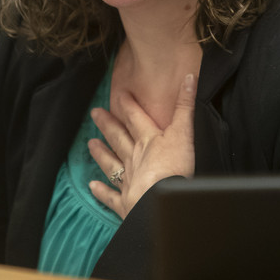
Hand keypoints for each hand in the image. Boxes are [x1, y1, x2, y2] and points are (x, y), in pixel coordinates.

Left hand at [87, 73, 195, 219]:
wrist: (160, 200)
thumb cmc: (174, 168)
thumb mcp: (184, 133)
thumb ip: (186, 106)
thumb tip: (189, 76)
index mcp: (148, 141)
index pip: (136, 118)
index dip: (128, 105)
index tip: (119, 94)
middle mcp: (134, 158)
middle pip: (118, 138)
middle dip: (108, 125)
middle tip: (94, 113)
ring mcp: (127, 181)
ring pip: (111, 164)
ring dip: (101, 154)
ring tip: (90, 144)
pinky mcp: (125, 203)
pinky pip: (110, 196)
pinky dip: (101, 191)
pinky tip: (91, 187)